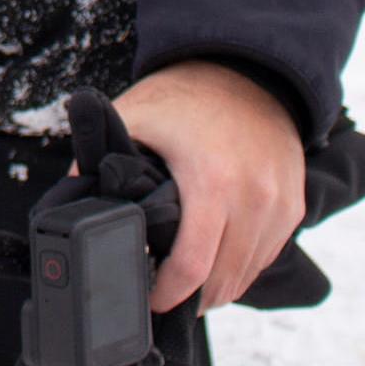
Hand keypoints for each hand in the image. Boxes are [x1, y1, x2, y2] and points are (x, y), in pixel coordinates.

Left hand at [111, 60, 304, 314]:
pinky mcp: (294, 204)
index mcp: (211, 181)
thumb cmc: (187, 96)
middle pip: (221, 282)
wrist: (249, 68)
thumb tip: (70, 199)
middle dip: (189, 297)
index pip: (192, 268)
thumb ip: (98, 160)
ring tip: (186, 281)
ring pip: (247, 275)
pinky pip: (267, 255)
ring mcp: (280, 203)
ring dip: (216, 286)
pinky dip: (241, 266)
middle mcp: (254, 197)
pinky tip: (216, 259)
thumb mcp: (134, 117)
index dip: (166, 294)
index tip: (148, 298)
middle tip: (162, 294)